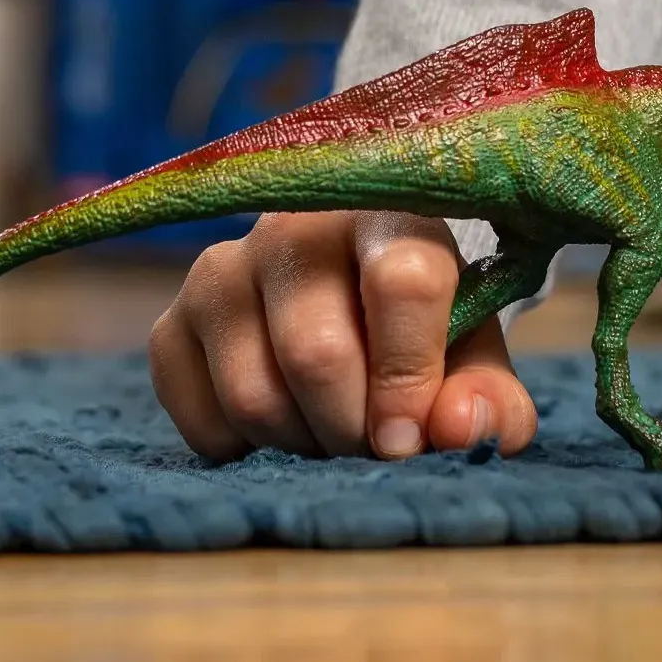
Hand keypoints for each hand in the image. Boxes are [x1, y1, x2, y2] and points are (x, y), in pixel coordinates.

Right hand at [148, 211, 537, 461]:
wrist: (352, 291)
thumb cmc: (424, 324)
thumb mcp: (472, 352)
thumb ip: (487, 397)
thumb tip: (461, 430)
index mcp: (388, 213)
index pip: (402, 281)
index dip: (409, 376)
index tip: (411, 439)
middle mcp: (295, 226)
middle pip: (316, 353)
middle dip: (353, 428)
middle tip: (375, 445)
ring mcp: (223, 269)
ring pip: (253, 395)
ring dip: (302, 444)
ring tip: (333, 432)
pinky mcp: (174, 320)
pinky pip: (197, 414)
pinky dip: (243, 447)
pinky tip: (281, 422)